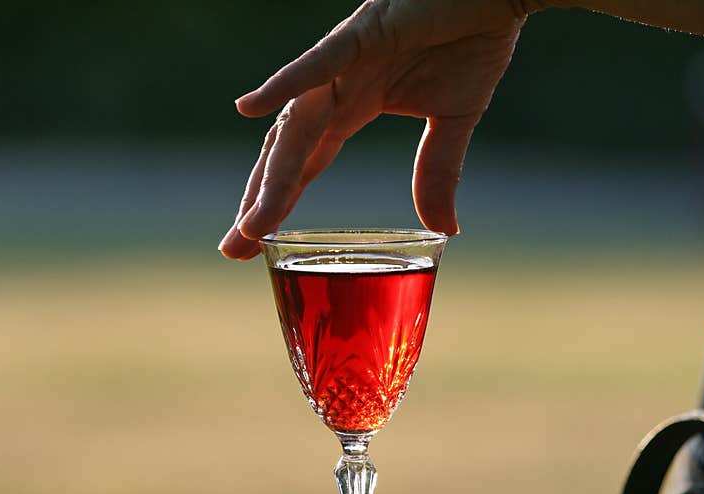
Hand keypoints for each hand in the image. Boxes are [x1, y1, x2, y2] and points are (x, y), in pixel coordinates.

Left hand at [219, 0, 526, 259]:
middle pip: (285, 155)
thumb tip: (445, 230)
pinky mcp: (362, 33)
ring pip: (296, 126)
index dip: (277, 205)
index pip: (302, 165)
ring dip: (271, 175)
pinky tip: (249, 107)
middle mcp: (335, 89)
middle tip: (231, 250)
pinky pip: (318, 63)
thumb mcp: (454, 121)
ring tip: (249, 224)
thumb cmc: (471, 39)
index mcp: (352, 108)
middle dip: (258, 204)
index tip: (252, 246)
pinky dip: (285, 83)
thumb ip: (437, 172)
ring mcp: (344, 62)